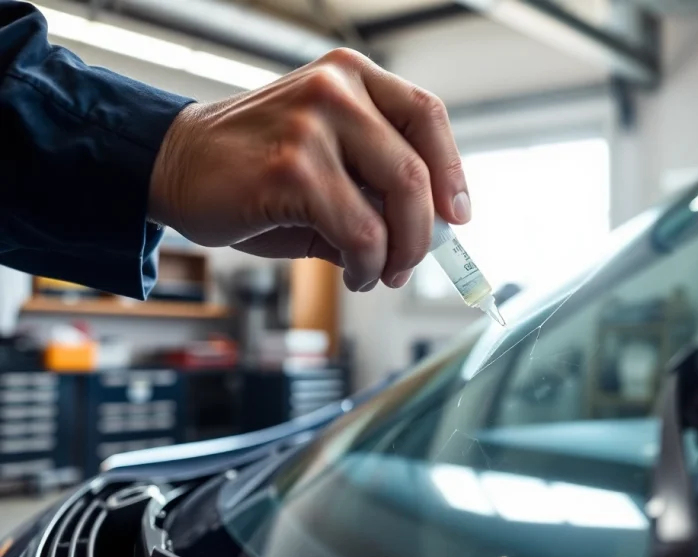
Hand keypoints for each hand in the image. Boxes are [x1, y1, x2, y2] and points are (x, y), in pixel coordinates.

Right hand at [149, 48, 470, 291]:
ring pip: (397, 205)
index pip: (427, 115)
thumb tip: (432, 231)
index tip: (457, 215)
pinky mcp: (293, 170)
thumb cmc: (255, 166)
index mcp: (350, 77)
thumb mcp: (327, 159)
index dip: (452, 171)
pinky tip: (352, 272)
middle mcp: (336, 90)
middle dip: (424, 233)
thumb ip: (376, 183)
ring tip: (377, 272)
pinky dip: (366, 266)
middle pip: (418, 171)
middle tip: (410, 264)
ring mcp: (314, 127)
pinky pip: (360, 233)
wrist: (173, 164)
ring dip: (396, 255)